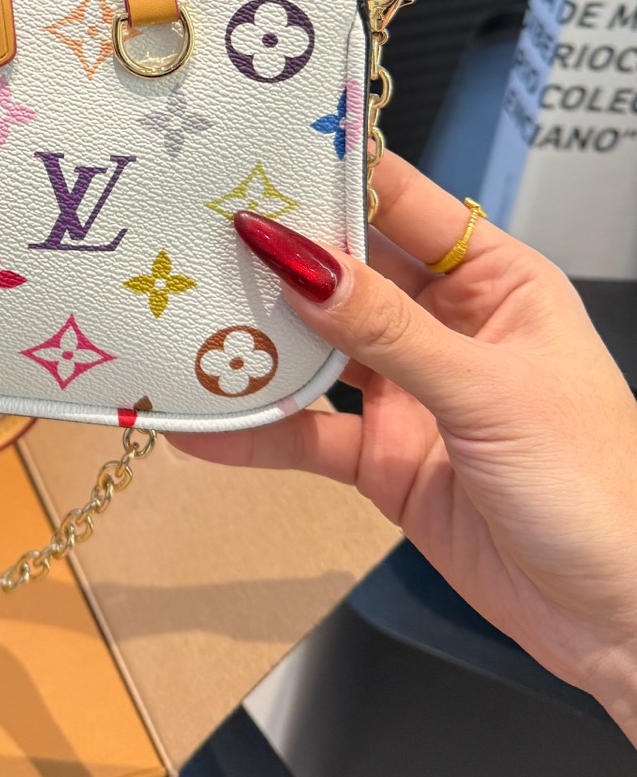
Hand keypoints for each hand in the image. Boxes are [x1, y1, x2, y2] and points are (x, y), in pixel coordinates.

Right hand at [172, 150, 636, 742]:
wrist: (621, 621)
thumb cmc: (602, 491)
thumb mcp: (489, 393)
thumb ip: (386, 330)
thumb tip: (300, 260)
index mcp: (498, 282)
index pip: (404, 206)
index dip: (335, 177)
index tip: (259, 155)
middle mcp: (449, 326)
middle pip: (346, 274)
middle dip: (276, 259)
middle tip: (196, 234)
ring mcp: (413, 394)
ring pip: (317, 351)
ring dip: (258, 344)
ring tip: (182, 323)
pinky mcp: (386, 460)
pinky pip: (308, 434)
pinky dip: (256, 431)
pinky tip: (203, 428)